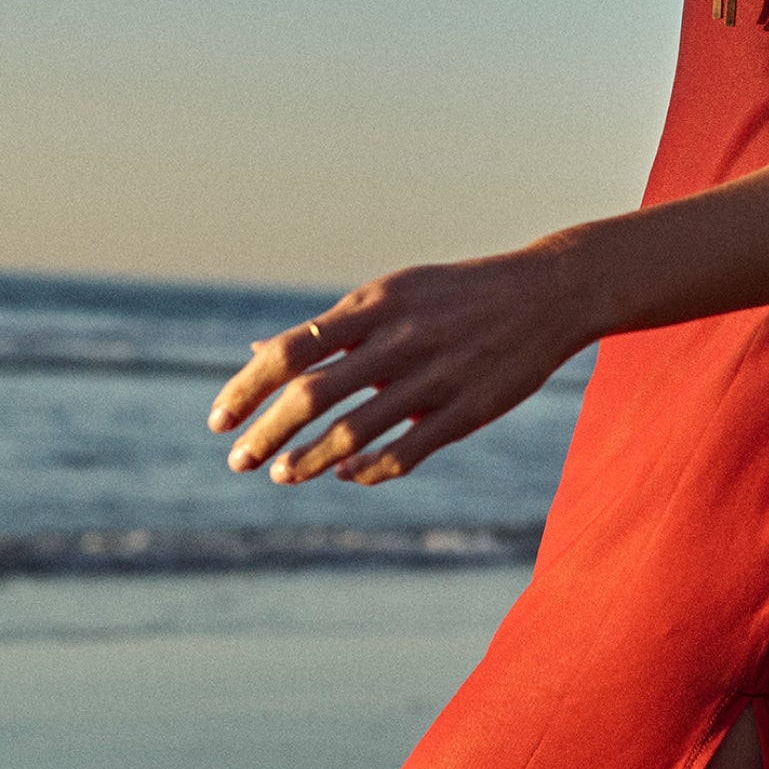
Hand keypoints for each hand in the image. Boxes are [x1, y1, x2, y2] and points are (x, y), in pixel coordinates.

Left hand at [212, 248, 602, 487]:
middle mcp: (401, 339)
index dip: (246, 389)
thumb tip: (258, 352)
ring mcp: (436, 377)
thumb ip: (332, 329)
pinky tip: (347, 474)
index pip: (290, 350)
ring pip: (355, 433)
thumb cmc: (458, 294)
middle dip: (266, 434)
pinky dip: (369, 470)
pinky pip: (407, 452)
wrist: (551, 293)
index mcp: (376, 304)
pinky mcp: (470, 410)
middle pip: (312, 395)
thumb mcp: (393, 294)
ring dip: (308, 460)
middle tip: (238, 462)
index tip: (218, 420)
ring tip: (283, 476)